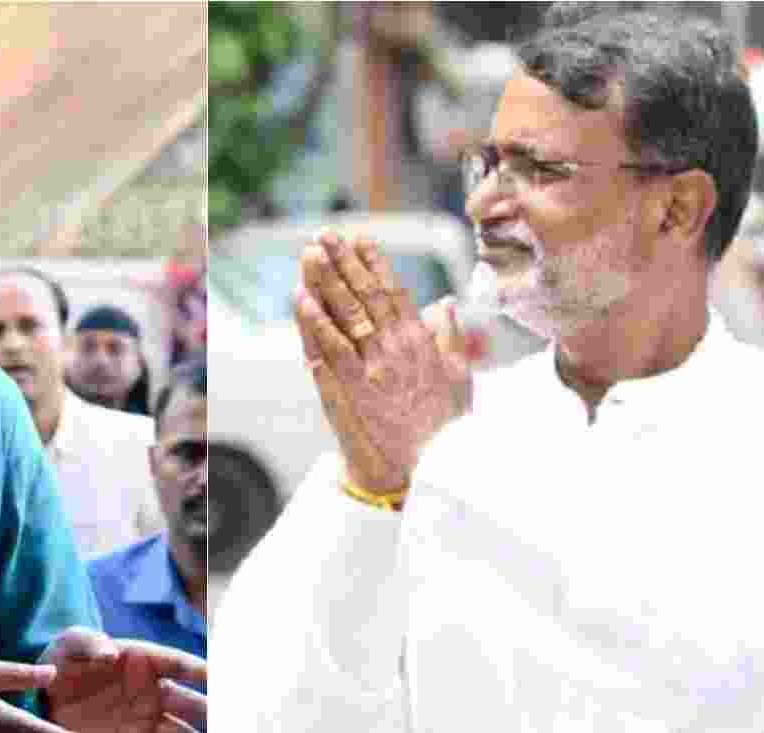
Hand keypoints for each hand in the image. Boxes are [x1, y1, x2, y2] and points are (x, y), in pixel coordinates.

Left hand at [43, 627, 207, 732]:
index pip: (178, 664)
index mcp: (144, 660)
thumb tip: (111, 654)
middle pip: (189, 702)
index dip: (199, 669)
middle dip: (212, 712)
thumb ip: (89, 642)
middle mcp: (153, 692)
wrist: (43, 698)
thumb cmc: (63, 661)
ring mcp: (146, 721)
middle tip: (235, 721)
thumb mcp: (70, 642)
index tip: (218, 677)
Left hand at [296, 231, 475, 493]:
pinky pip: (331, 351)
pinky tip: (303, 303)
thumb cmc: (447, 425)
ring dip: (326, 285)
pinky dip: (316, 326)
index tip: (360, 238)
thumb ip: (451, 336)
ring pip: (346, 317)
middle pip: (365, 297)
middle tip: (325, 235)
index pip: (394, 292)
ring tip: (309, 258)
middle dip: (345, 263)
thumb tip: (446, 303)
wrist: (437, 466)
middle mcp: (396, 349)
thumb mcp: (460, 375)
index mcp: (420, 342)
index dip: (375, 263)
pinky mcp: (355, 391)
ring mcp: (373, 369)